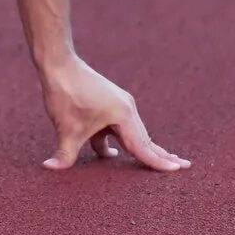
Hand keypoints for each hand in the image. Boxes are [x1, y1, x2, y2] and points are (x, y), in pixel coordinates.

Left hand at [40, 56, 189, 173]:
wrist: (59, 65)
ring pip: (133, 133)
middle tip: (184, 166)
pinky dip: (119, 141)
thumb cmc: (65, 94)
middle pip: (145, 139)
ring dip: (143, 148)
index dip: (159, 161)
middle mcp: (126, 109)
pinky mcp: (109, 104)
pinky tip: (111, 154)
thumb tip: (50, 168)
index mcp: (123, 115)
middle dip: (162, 154)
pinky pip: (118, 128)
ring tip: (163, 160)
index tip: (177, 169)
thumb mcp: (66, 128)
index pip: (143, 146)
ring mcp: (119, 105)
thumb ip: (64, 153)